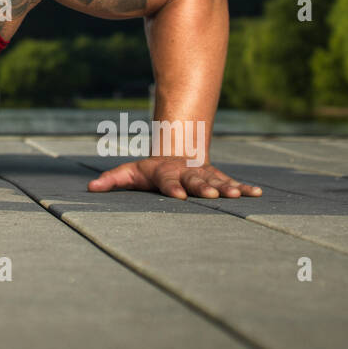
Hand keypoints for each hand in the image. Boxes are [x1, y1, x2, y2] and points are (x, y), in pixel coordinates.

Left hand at [87, 156, 261, 199]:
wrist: (175, 152)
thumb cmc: (149, 171)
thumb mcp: (129, 173)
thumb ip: (112, 180)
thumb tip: (90, 188)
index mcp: (165, 173)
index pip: (167, 181)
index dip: (172, 188)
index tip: (178, 196)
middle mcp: (186, 172)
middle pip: (194, 180)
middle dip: (202, 187)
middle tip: (211, 194)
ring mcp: (204, 174)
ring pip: (216, 180)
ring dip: (227, 188)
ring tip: (237, 196)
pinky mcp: (218, 178)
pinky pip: (233, 183)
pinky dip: (244, 188)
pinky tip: (258, 194)